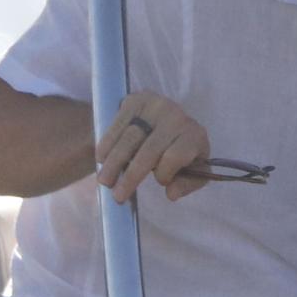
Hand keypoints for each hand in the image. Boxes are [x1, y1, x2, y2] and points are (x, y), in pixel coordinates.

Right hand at [96, 91, 211, 202]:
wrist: (166, 119)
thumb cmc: (180, 151)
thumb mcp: (192, 169)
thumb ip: (187, 184)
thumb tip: (172, 193)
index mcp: (194, 135)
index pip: (175, 156)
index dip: (165, 173)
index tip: (159, 184)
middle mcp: (176, 116)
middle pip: (149, 150)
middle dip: (131, 177)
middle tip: (117, 196)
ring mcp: (155, 105)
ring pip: (129, 139)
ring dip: (114, 163)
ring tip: (104, 182)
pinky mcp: (135, 100)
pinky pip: (118, 126)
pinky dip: (108, 144)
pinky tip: (102, 159)